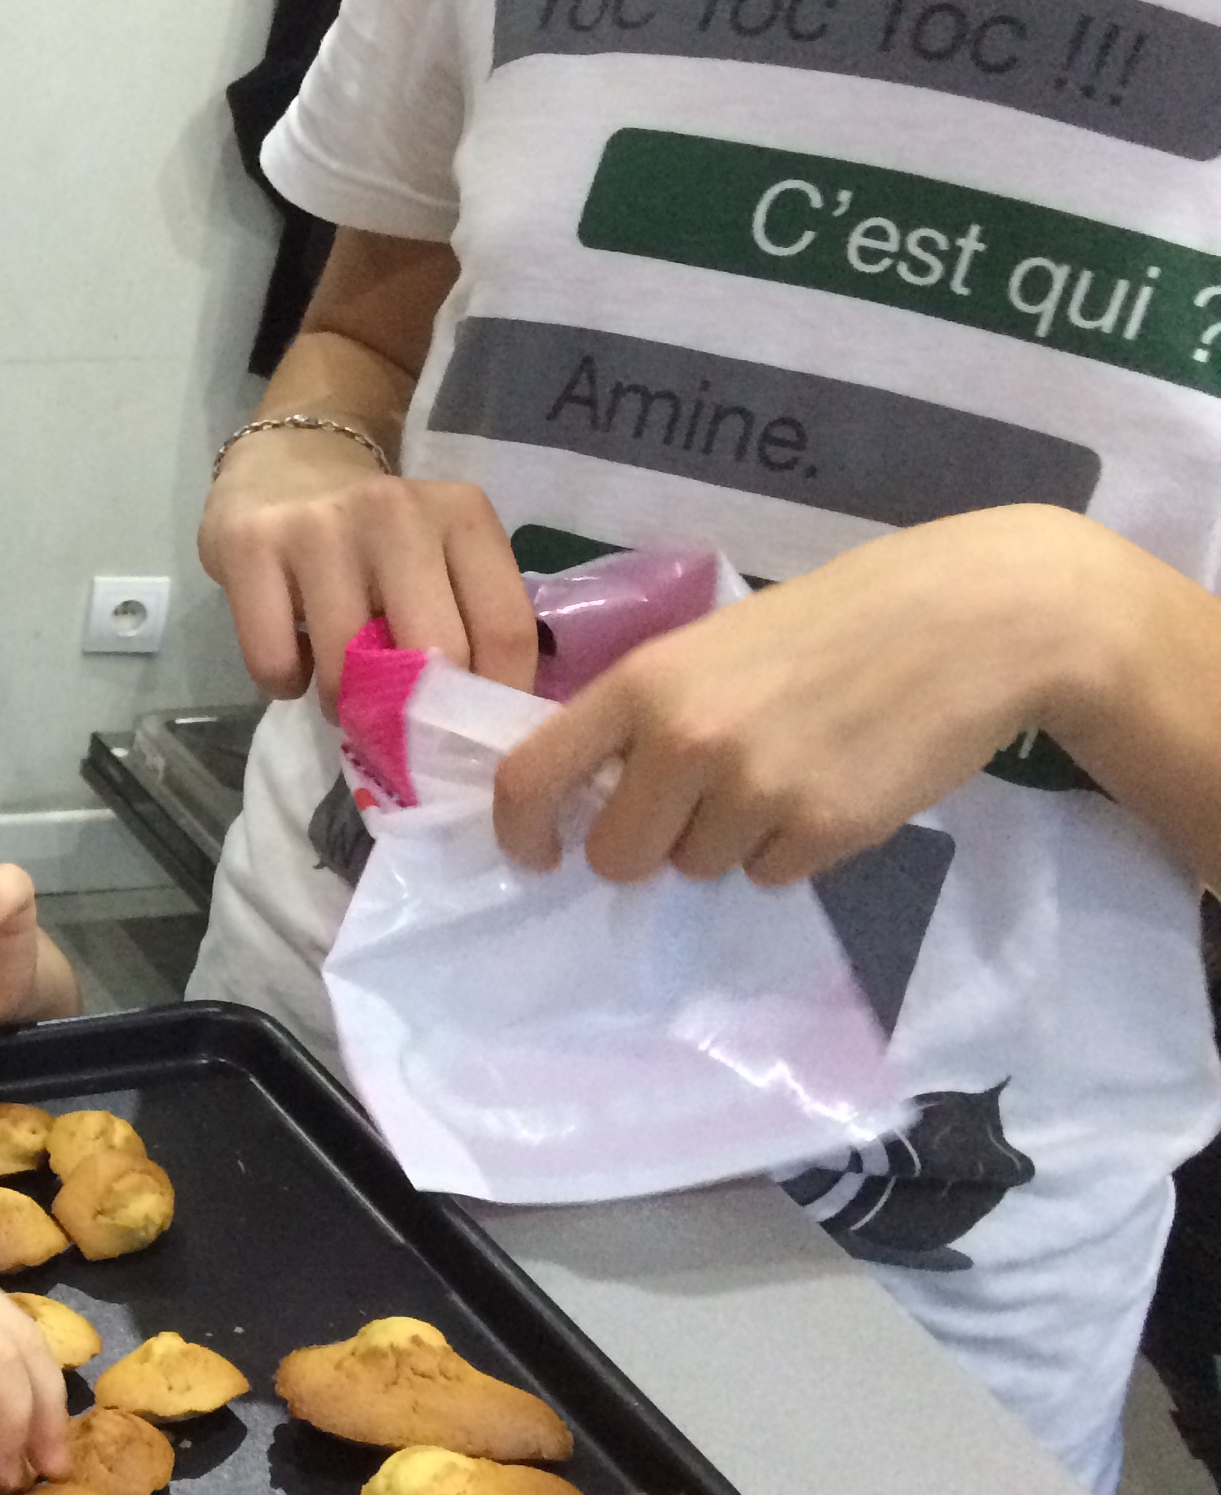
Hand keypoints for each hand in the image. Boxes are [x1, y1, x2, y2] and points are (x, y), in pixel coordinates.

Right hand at [200, 425, 538, 709]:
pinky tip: (291, 659)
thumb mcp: (441, 556)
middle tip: (400, 730)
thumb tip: (484, 731)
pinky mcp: (250, 548)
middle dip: (417, 717)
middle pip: (433, 656)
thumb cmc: (376, 535)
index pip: (505, 632)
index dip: (492, 705)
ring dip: (345, 707)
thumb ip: (469, 621)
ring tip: (341, 693)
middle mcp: (396, 513)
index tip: (471, 739)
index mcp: (462, 516)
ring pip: (347, 670)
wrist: (286, 463)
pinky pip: (274, 662)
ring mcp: (319, 528)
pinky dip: (285, 683)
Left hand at [493, 507, 1103, 885]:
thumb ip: (647, 713)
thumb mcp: (714, 645)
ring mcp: (754, 791)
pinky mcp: (821, 831)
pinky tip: (831, 785)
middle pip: (618, 855)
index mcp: (643, 683)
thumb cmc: (835, 623)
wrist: (973, 620)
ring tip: (787, 770)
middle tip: (698, 803)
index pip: (532, 777)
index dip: (521, 830)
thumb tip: (590, 792)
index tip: (536, 853)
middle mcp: (685, 741)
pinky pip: (770, 874)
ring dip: (729, 840)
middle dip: (648, 844)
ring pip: (699, 868)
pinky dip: (791, 848)